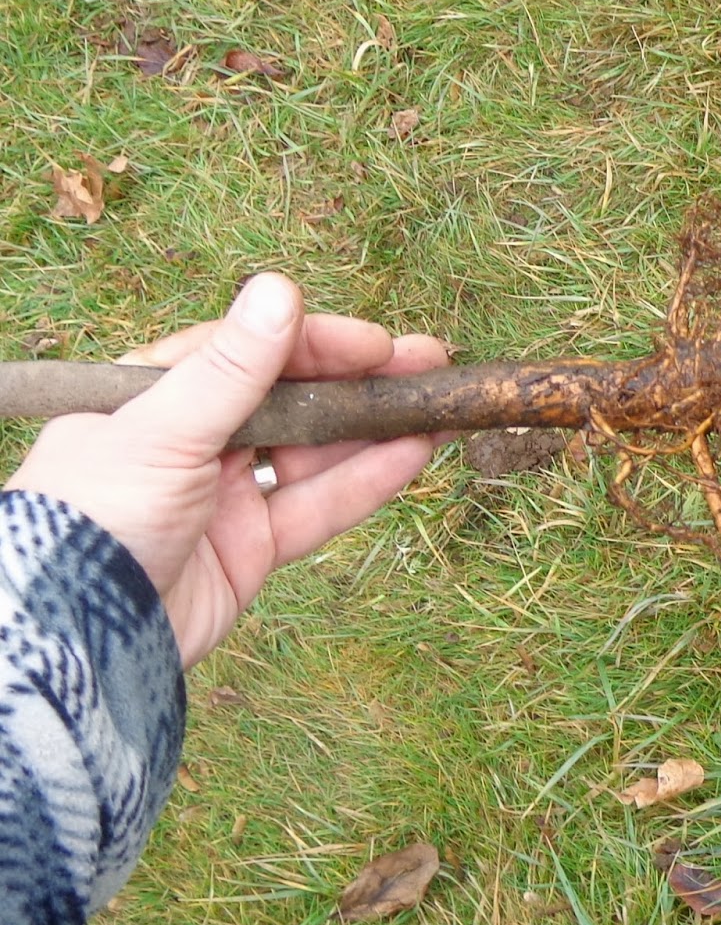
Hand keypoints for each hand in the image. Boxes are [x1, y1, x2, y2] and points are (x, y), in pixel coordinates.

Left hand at [5, 273, 449, 666]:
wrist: (78, 636)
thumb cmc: (94, 517)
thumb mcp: (162, 429)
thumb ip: (232, 368)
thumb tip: (281, 288)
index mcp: (152, 396)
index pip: (247, 353)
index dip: (315, 343)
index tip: (376, 343)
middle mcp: (192, 442)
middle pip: (292, 400)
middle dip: (360, 382)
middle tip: (428, 363)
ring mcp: (225, 498)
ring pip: (315, 454)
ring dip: (376, 430)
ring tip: (438, 408)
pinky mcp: (252, 551)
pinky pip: (319, 508)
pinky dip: (367, 481)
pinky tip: (413, 453)